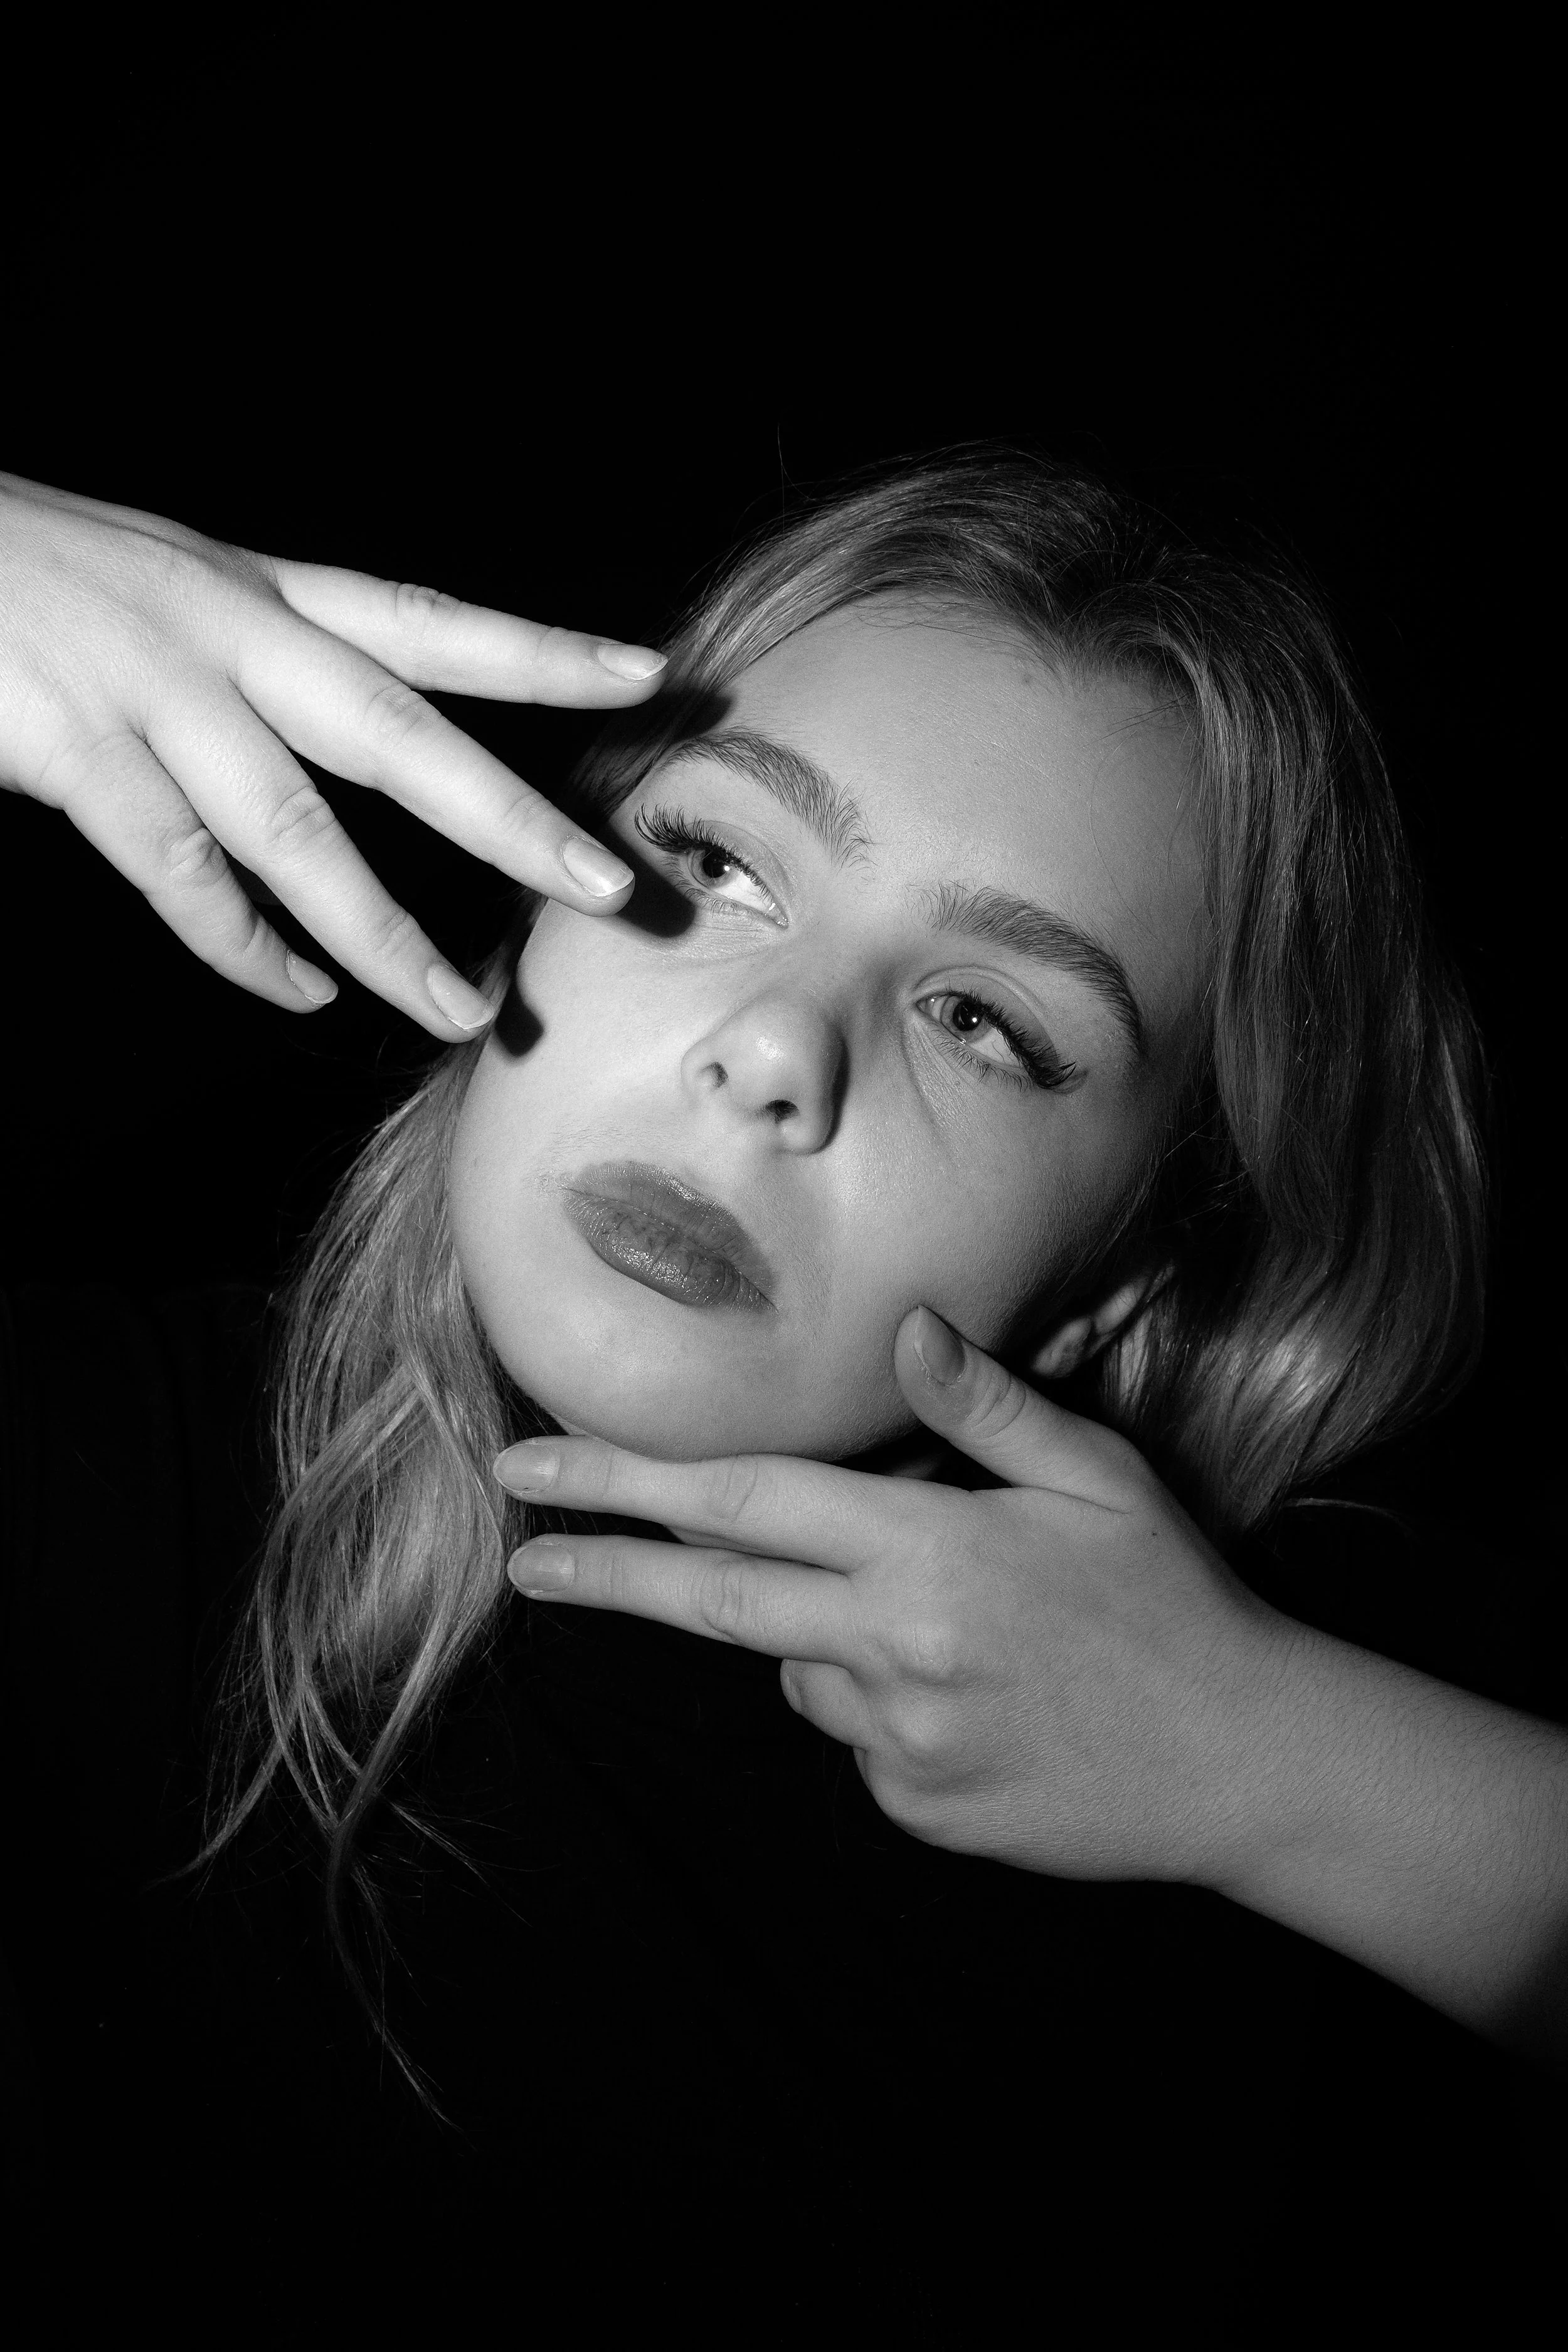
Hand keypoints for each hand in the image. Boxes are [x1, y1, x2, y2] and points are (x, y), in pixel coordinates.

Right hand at [0, 472, 664, 1036]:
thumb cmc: (43, 575)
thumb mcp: (178, 585)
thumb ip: (269, 651)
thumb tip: (360, 721)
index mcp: (264, 591)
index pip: (431, 620)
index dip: (542, 651)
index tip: (649, 674)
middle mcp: (229, 635)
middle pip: (400, 737)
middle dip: (510, 818)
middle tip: (611, 885)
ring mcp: (154, 695)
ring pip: (297, 835)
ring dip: (384, 936)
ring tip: (462, 1012)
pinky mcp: (74, 750)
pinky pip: (182, 877)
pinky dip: (245, 949)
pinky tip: (300, 994)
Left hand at [493, 1306, 1283, 1887]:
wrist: (1246, 1764)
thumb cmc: (1174, 1601)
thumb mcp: (1099, 1479)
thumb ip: (987, 1407)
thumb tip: (903, 1327)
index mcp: (929, 1551)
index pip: (742, 1501)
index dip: (627, 1482)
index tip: (533, 1471)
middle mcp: (893, 1649)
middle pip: (713, 1601)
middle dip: (607, 1573)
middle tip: (523, 1563)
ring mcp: (899, 1743)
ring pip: (798, 1669)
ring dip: (821, 1635)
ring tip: (951, 1626)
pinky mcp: (916, 1809)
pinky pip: (855, 1739)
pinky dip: (878, 1704)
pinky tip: (975, 1695)